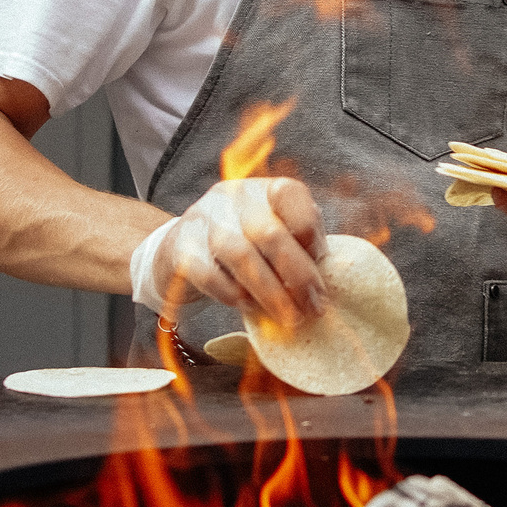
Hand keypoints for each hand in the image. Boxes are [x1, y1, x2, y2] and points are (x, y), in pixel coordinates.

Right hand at [139, 177, 329, 327]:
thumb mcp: (276, 235)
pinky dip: (232, 294)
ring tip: (288, 317)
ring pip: (240, 255)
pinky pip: (209, 274)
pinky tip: (248, 307)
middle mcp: (234, 197)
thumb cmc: (245, 246)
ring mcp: (204, 219)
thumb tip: (325, 281)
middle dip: (297, 275)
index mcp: (265, 189)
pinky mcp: (181, 247)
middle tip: (313, 308)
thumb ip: (300, 248)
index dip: (310, 232)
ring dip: (269, 291)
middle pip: (269, 233)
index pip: (291, 196)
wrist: (180, 249)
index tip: (321, 265)